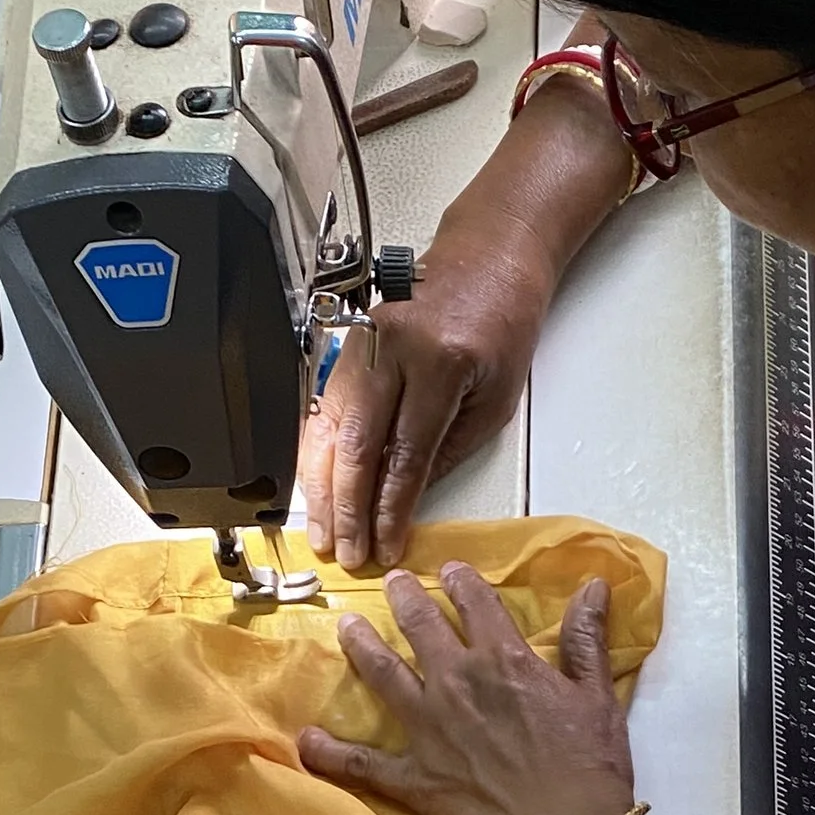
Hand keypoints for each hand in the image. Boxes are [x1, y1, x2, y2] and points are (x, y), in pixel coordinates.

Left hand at [297, 565, 637, 814]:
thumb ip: (586, 638)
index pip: (474, 603)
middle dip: (404, 598)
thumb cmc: (591, 766)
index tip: (450, 572)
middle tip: (391, 583)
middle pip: (420, 626)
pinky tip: (306, 741)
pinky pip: (361, 763)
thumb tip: (595, 585)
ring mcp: (428, 729)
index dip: (461, 582)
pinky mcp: (413, 777)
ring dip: (362, 646)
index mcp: (503, 660)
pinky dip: (330, 753)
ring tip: (347, 627)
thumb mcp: (597, 696)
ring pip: (383, 674)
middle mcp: (457, 683)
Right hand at [299, 238, 553, 572]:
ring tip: (321, 533)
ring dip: (321, 489)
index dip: (390, 508)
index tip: (384, 545)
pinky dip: (314, 455)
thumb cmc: (500, 328)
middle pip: (356, 445)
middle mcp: (391, 350)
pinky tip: (314, 489)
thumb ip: (448, 452)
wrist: (485, 262)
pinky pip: (321, 409)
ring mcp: (362, 344)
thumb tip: (404, 504)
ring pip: (327, 429)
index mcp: (440, 363)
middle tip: (344, 552)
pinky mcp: (346, 346)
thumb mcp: (494, 400)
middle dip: (347, 508)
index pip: (405, 454)